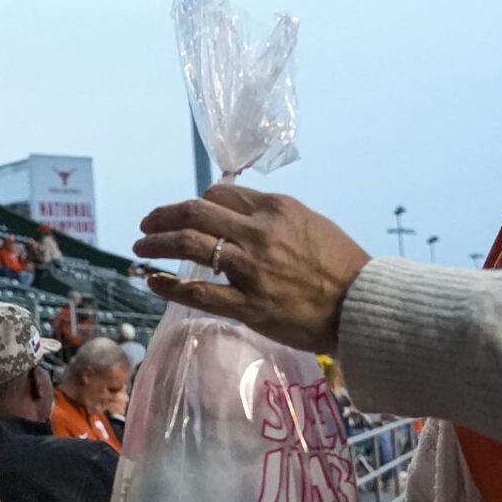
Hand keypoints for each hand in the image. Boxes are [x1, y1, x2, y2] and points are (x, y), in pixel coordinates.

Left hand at [133, 183, 370, 353]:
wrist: (361, 305)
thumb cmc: (340, 263)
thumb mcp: (308, 221)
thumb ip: (271, 215)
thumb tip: (235, 208)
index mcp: (275, 209)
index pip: (217, 195)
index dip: (195, 202)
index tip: (184, 212)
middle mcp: (259, 234)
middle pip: (194, 214)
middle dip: (162, 216)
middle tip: (145, 223)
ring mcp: (251, 270)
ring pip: (189, 247)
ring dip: (156, 244)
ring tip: (140, 247)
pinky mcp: (249, 306)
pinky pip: (198, 292)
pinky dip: (168, 285)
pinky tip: (153, 282)